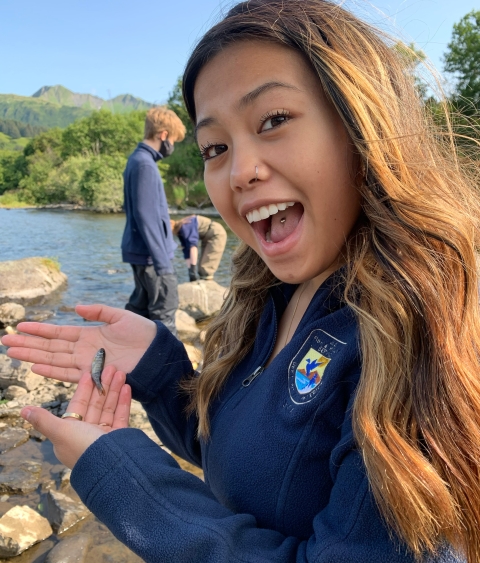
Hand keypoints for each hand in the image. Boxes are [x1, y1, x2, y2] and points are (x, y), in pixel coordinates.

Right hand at [1, 304, 156, 382]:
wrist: (157, 352)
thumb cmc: (142, 333)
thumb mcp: (119, 316)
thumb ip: (98, 312)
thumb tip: (75, 308)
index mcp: (88, 334)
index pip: (58, 333)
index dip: (39, 330)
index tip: (20, 327)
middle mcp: (83, 350)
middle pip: (50, 347)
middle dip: (28, 344)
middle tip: (5, 341)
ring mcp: (87, 363)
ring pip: (54, 359)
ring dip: (33, 356)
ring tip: (13, 353)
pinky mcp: (94, 374)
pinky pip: (69, 373)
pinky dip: (52, 370)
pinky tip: (36, 366)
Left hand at [21, 366, 131, 468]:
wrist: (111, 467)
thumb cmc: (82, 447)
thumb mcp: (60, 432)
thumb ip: (44, 419)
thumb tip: (23, 411)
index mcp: (71, 434)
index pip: (78, 406)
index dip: (84, 389)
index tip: (90, 372)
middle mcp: (87, 434)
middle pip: (95, 404)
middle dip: (102, 385)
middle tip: (110, 368)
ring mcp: (104, 435)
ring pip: (109, 408)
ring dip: (114, 390)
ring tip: (121, 373)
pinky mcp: (120, 437)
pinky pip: (121, 416)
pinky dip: (124, 402)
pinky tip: (127, 388)